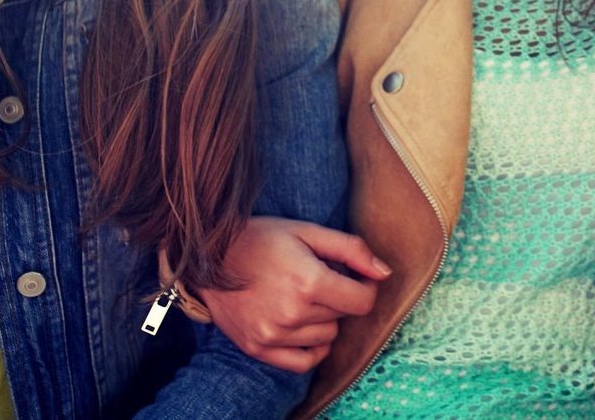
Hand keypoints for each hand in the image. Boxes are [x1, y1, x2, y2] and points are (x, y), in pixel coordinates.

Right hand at [199, 216, 390, 372]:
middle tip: (317, 278)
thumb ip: (352, 250)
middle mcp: (292, 314)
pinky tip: (305, 326)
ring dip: (324, 319)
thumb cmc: (262, 239)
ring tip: (302, 296)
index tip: (355, 276)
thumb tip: (385, 273)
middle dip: (339, 297)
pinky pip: (304, 362)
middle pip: (343, 316)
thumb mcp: (309, 232)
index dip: (365, 287)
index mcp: (309, 282)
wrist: (209, 257)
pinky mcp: (258, 348)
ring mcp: (273, 335)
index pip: (363, 301)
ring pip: (327, 337)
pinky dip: (312, 347)